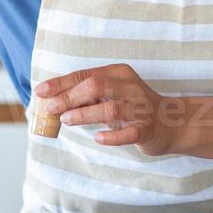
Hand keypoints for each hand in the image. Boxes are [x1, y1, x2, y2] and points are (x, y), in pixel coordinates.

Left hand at [34, 64, 178, 155]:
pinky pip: (129, 133)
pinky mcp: (147, 129)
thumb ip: (87, 95)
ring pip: (110, 108)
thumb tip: (52, 100)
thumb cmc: (133, 107)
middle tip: (50, 108)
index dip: (61, 83)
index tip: (41, 91)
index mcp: (118, 74)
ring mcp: (140, 108)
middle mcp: (130, 87)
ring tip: (67, 120)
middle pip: (95, 86)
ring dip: (85, 114)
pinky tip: (97, 138)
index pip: (85, 74)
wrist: (171, 122)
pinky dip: (111, 136)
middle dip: (69, 97)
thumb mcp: (111, 94)